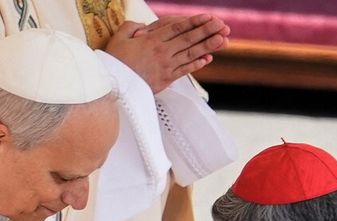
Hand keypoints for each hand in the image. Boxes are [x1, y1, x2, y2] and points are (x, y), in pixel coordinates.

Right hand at [104, 14, 230, 92]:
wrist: (114, 88)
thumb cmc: (114, 63)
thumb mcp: (119, 38)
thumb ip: (131, 27)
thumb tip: (142, 27)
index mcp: (151, 40)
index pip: (177, 28)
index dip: (193, 22)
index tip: (206, 17)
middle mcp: (162, 53)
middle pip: (188, 39)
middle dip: (206, 31)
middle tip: (221, 24)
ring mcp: (166, 67)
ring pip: (190, 54)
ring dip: (207, 46)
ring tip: (222, 40)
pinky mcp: (166, 80)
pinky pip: (185, 71)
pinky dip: (197, 64)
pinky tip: (208, 59)